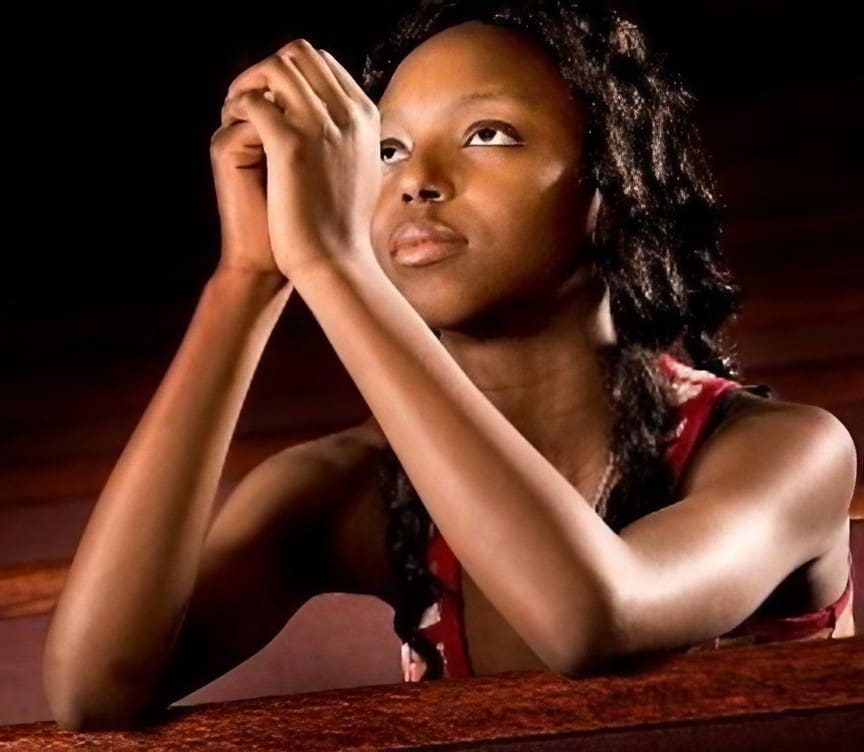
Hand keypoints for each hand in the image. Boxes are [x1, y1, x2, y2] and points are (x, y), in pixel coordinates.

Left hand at [222, 39, 381, 279]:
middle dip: (267, 70)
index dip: (291, 74)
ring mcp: (320, 127)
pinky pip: (255, 101)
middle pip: (300, 54)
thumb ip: (352, 141)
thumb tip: (344, 124)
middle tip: (248, 98)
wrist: (335, 261)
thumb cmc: (344, 227)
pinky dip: (238, 106)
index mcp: (366, 118)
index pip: (323, 64)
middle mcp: (347, 114)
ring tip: (236, 110)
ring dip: (249, 82)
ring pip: (276, 67)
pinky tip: (232, 127)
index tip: (272, 99)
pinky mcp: (290, 146)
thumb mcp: (363, 172)